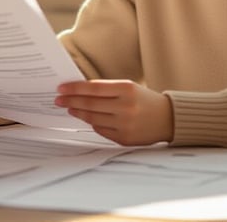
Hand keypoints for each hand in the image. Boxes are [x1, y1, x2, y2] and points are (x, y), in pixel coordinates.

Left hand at [55, 79, 173, 145]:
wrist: (168, 119)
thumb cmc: (145, 100)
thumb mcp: (129, 87)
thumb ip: (106, 89)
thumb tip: (79, 91)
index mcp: (127, 89)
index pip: (93, 88)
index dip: (75, 88)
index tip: (61, 88)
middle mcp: (126, 107)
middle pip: (90, 104)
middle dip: (71, 101)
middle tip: (59, 99)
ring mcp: (125, 125)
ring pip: (92, 119)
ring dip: (78, 113)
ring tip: (70, 108)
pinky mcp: (124, 139)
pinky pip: (101, 130)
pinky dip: (92, 124)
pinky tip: (86, 118)